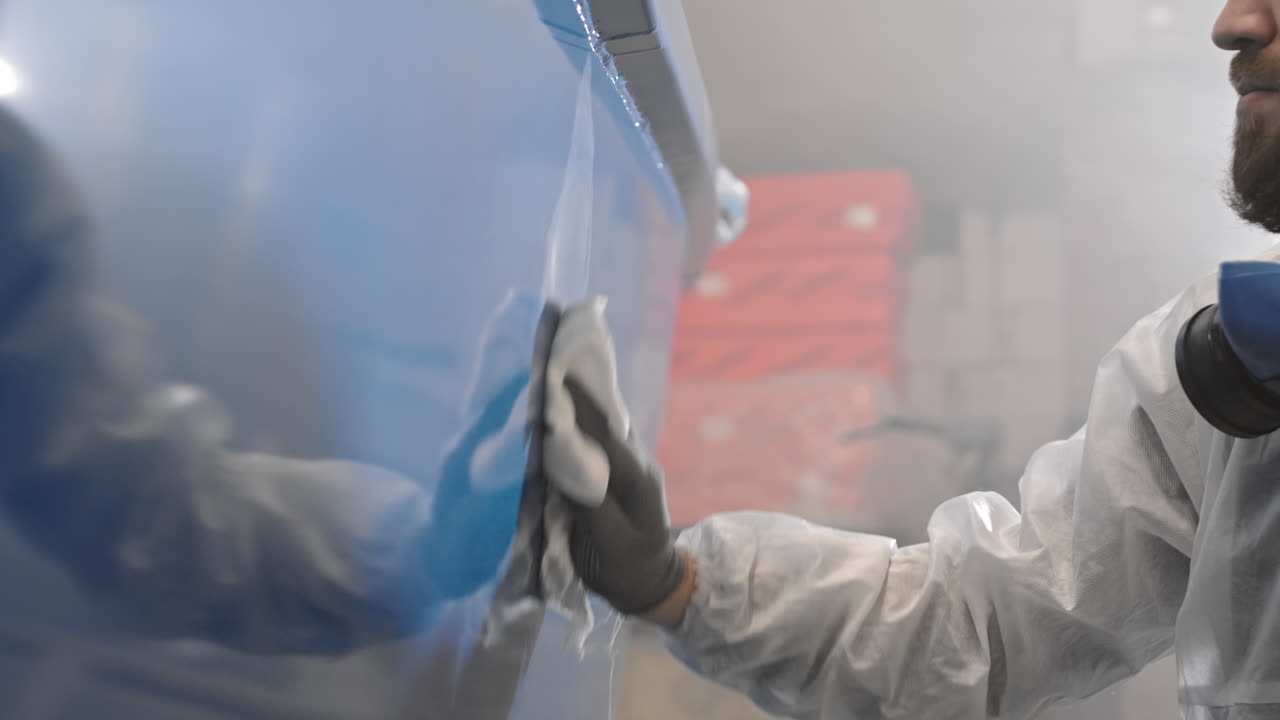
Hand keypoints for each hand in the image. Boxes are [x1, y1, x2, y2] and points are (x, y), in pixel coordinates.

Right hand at [561, 379, 690, 619]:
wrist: (652, 583)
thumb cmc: (626, 569)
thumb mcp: (608, 542)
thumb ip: (589, 502)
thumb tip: (564, 463)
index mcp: (636, 480)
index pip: (605, 434)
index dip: (580, 406)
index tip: (555, 377)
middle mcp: (638, 462)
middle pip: (607, 419)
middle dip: (580, 391)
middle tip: (551, 360)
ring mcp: (632, 464)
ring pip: (606, 425)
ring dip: (581, 400)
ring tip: (553, 374)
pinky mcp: (621, 470)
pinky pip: (601, 438)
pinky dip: (582, 420)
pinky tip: (563, 407)